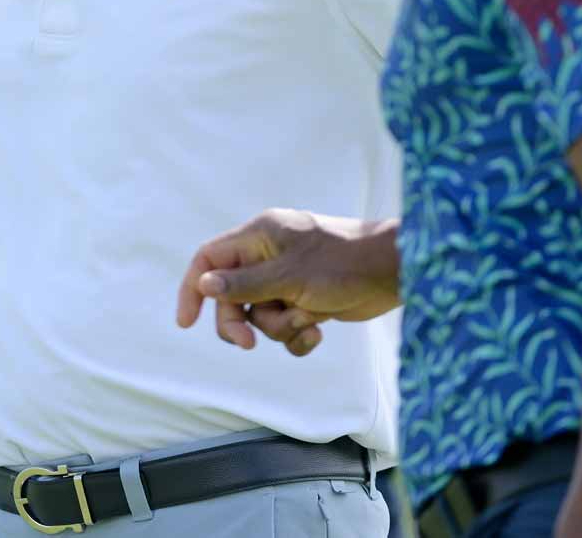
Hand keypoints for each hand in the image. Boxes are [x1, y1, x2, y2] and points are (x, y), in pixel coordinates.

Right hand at [175, 209, 400, 355]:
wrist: (394, 275)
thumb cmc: (343, 264)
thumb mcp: (289, 276)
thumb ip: (244, 283)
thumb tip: (203, 283)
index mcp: (259, 236)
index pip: (209, 258)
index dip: (192, 287)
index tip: (187, 322)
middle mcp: (269, 255)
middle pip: (231, 296)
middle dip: (240, 322)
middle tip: (248, 344)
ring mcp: (288, 279)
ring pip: (260, 315)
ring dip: (279, 327)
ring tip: (307, 321)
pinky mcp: (307, 301)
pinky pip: (286, 327)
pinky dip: (298, 335)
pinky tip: (318, 334)